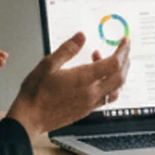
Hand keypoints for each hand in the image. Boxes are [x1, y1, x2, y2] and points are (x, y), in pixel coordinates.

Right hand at [6, 33, 129, 136]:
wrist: (29, 118)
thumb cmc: (36, 93)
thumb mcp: (48, 64)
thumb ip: (67, 49)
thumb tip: (81, 37)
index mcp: (84, 79)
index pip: (114, 64)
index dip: (122, 51)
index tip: (125, 42)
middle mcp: (91, 93)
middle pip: (120, 76)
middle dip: (125, 61)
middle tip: (123, 50)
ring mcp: (90, 103)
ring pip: (116, 89)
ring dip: (119, 74)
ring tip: (111, 62)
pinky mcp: (86, 111)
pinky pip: (107, 97)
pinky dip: (109, 85)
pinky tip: (98, 79)